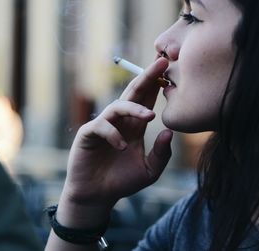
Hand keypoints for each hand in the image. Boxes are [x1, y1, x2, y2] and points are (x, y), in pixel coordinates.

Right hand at [60, 58, 171, 211]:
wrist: (98, 196)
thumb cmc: (122, 182)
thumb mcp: (149, 170)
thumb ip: (161, 153)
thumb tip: (170, 132)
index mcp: (135, 127)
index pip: (146, 101)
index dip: (157, 85)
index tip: (170, 70)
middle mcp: (120, 122)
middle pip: (133, 94)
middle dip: (147, 77)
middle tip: (161, 63)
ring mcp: (104, 126)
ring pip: (118, 106)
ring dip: (134, 108)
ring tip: (149, 116)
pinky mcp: (88, 135)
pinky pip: (101, 127)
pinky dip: (113, 134)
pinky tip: (123, 147)